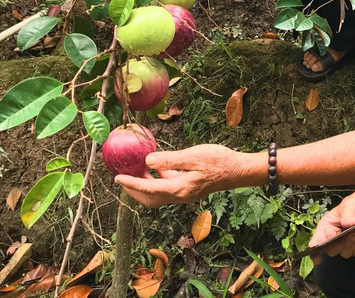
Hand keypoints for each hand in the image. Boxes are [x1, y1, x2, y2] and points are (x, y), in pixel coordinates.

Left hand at [115, 144, 242, 206]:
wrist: (237, 170)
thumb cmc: (218, 161)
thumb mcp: (193, 156)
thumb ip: (170, 160)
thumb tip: (148, 162)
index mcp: (179, 188)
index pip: (149, 188)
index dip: (131, 184)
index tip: (117, 178)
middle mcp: (180, 195)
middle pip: (150, 198)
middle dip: (134, 190)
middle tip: (123, 177)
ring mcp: (185, 194)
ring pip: (158, 195)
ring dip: (145, 186)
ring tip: (136, 170)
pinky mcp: (189, 190)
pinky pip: (167, 189)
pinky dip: (157, 181)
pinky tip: (157, 167)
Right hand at [308, 196, 354, 262]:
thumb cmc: (354, 205)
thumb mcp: (349, 205)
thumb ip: (347, 213)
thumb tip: (347, 223)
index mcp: (326, 227)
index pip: (316, 242)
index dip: (315, 251)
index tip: (317, 257)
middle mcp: (332, 238)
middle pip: (332, 251)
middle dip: (344, 242)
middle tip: (353, 232)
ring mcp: (343, 245)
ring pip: (346, 253)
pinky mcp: (354, 248)